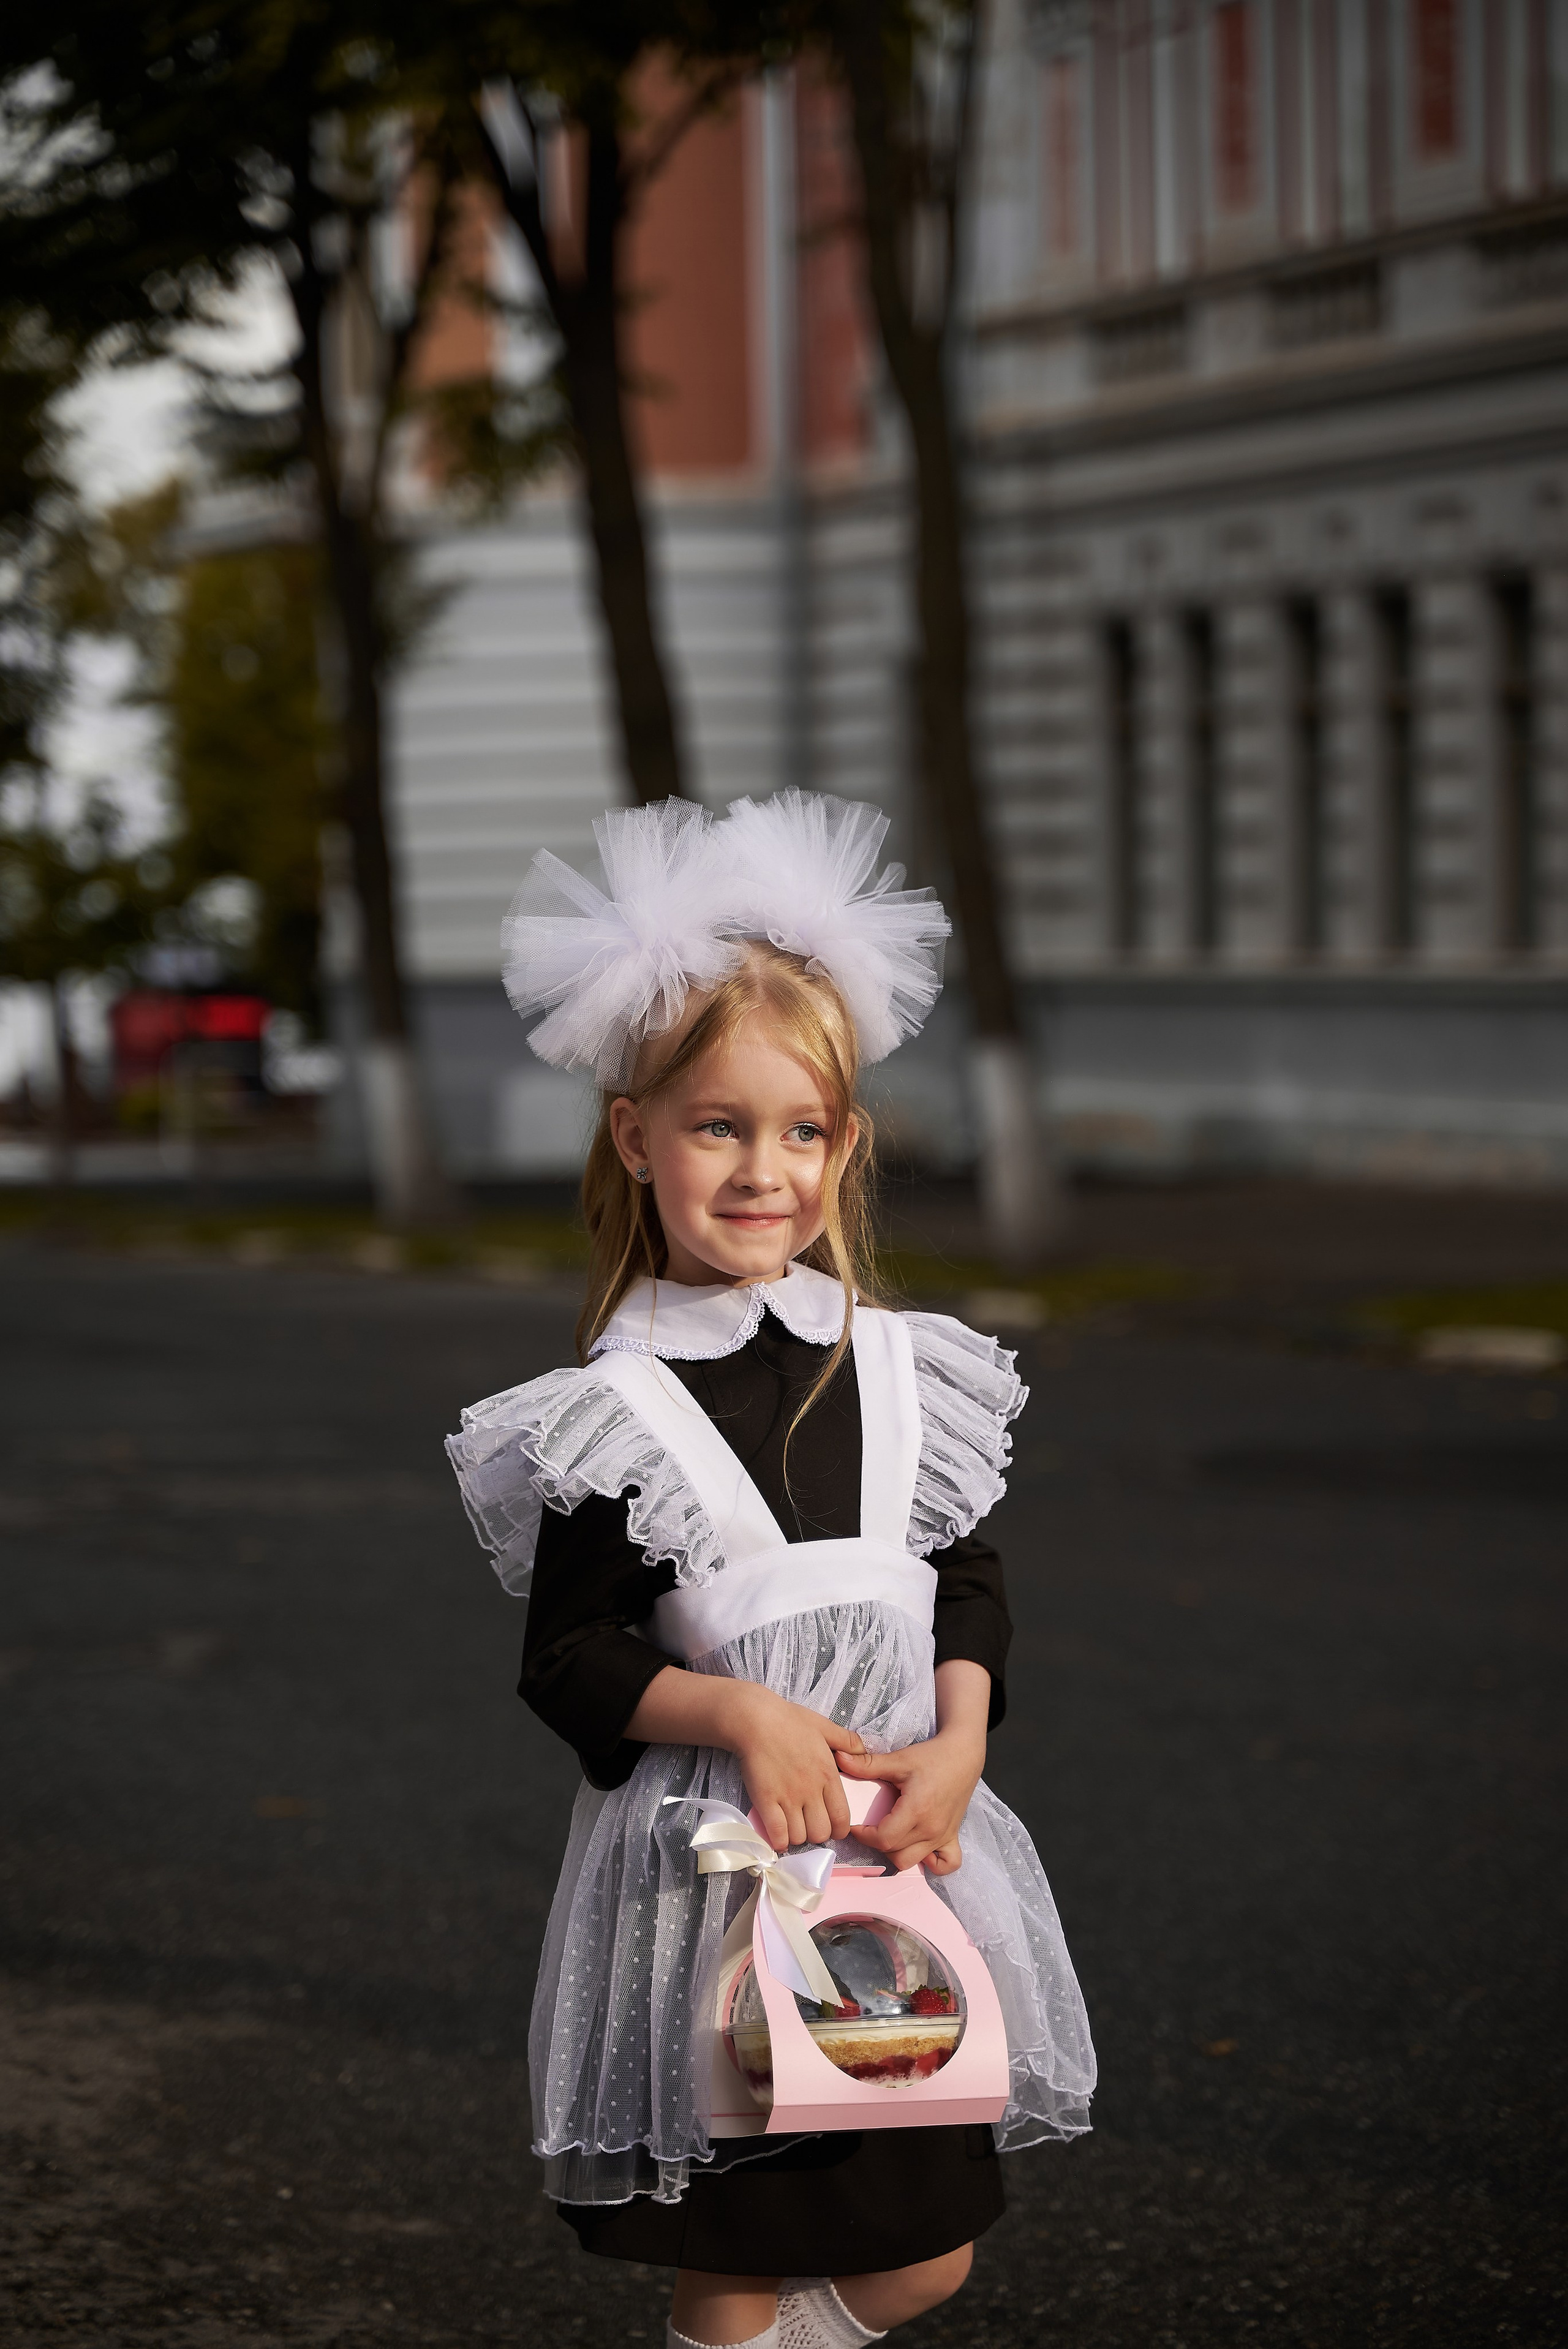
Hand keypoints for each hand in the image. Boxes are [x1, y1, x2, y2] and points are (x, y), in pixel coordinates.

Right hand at [729, 1686, 867, 1851]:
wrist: (755, 1720)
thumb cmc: (789, 1720)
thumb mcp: (824, 1726)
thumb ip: (847, 1740)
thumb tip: (863, 1750)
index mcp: (828, 1775)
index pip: (842, 1818)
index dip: (839, 1829)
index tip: (831, 1825)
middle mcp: (810, 1790)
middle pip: (821, 1833)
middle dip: (817, 1834)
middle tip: (809, 1824)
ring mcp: (787, 1797)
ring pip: (800, 1837)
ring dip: (797, 1836)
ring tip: (792, 1826)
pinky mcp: (765, 1801)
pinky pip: (777, 1834)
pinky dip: (778, 1840)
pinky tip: (778, 1833)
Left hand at [837, 1725, 985, 1875]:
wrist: (962, 1754)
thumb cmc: (932, 1756)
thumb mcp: (899, 1759)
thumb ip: (867, 1764)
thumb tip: (839, 1758)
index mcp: (916, 1810)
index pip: (883, 1839)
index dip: (864, 1836)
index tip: (856, 1825)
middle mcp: (931, 1829)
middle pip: (895, 1853)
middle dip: (876, 1843)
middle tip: (870, 1826)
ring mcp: (943, 1836)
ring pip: (913, 1861)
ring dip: (897, 1853)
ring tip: (890, 1834)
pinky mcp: (953, 1837)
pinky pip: (946, 1864)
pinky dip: (931, 1863)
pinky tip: (920, 1849)